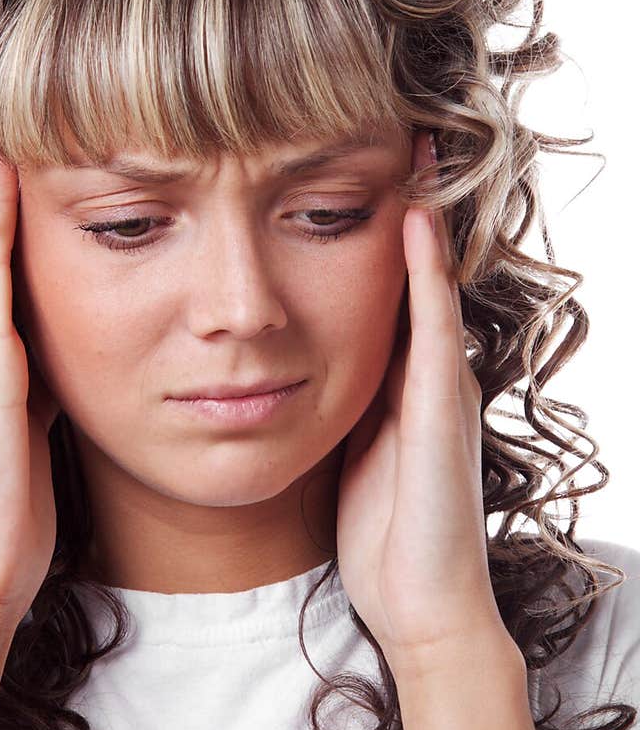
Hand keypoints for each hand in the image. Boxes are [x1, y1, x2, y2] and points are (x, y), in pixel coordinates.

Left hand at [335, 131, 511, 675]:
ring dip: (420, 213)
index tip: (343, 160)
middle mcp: (425, 370)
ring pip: (428, 280)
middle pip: (412, 268)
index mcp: (396, 379)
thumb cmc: (380, 535)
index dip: (368, 224)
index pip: (383, 284)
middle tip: (390, 122)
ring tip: (411, 145)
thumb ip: (337, 400)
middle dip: (403, 199)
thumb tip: (287, 362)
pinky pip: (432, 327)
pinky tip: (411, 221)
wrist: (420, 606)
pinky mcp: (441, 410)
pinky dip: (424, 272)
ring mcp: (440, 385)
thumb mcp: (347, 448)